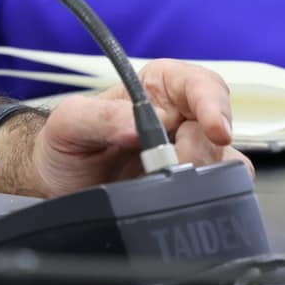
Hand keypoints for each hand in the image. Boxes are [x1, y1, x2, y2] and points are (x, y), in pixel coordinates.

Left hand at [27, 59, 248, 197]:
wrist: (58, 188)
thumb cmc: (65, 145)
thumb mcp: (69, 123)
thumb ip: (100, 117)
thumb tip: (136, 125)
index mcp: (156, 89)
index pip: (200, 84)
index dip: (213, 103)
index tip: (215, 129)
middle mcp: (179, 119)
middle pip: (218, 126)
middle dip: (200, 149)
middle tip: (169, 166)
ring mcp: (188, 154)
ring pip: (227, 161)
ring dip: (203, 175)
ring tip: (162, 183)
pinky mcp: (190, 188)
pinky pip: (220, 191)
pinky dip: (206, 197)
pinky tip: (175, 200)